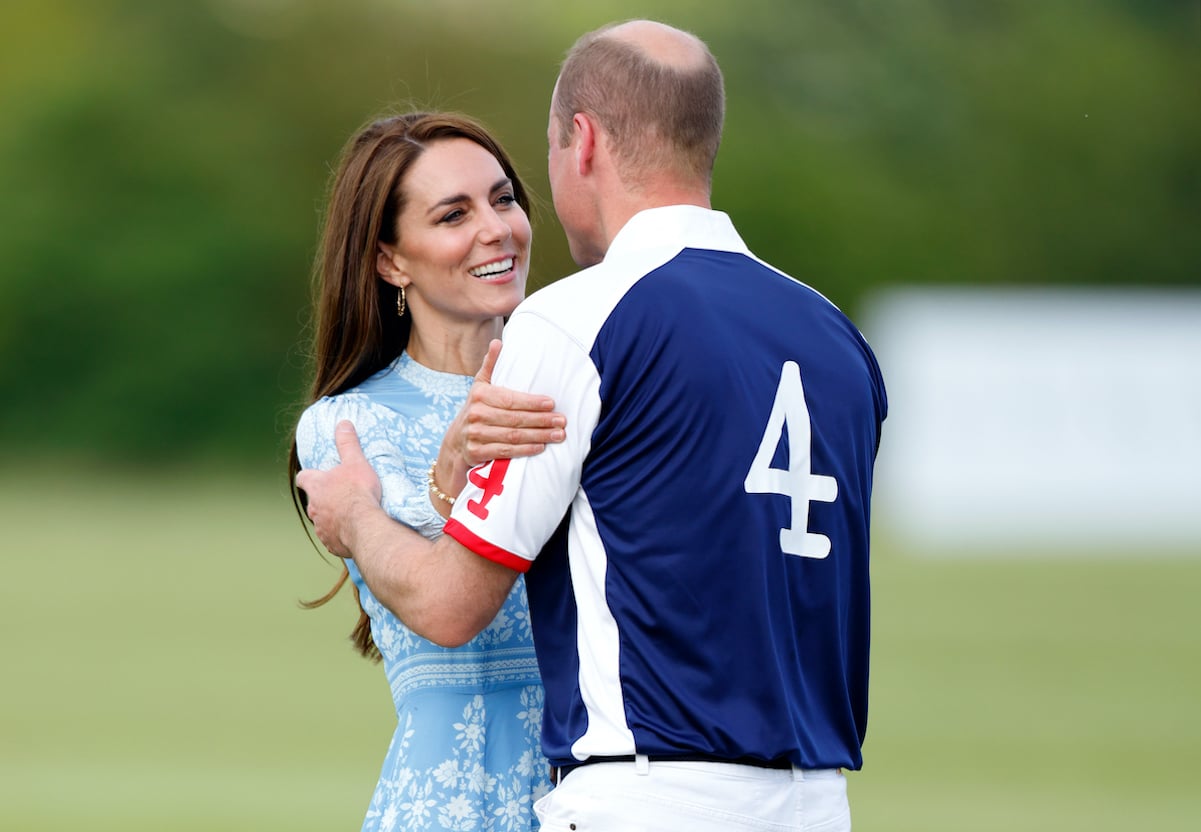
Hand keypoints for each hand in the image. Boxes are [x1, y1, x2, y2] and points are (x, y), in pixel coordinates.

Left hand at [295, 420, 381, 557]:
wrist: (365, 526)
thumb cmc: (358, 492)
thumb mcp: (355, 462)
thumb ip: (347, 443)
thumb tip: (343, 423)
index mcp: (316, 486)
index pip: (303, 478)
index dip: (309, 477)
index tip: (316, 476)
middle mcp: (314, 508)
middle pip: (313, 501)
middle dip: (324, 499)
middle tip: (342, 497)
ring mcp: (321, 528)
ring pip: (322, 521)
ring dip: (332, 518)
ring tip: (350, 516)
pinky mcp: (331, 543)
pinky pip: (333, 539)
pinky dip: (340, 535)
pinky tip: (353, 532)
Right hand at [456, 339, 565, 466]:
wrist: (456, 441)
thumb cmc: (476, 408)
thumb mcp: (480, 386)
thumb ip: (491, 365)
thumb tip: (497, 343)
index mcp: (480, 395)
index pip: (511, 399)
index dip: (532, 402)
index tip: (552, 403)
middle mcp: (476, 414)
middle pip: (515, 419)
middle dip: (542, 421)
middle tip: (562, 421)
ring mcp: (476, 435)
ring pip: (513, 436)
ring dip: (538, 436)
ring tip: (558, 435)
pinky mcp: (477, 453)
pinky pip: (506, 451)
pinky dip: (525, 450)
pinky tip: (540, 447)